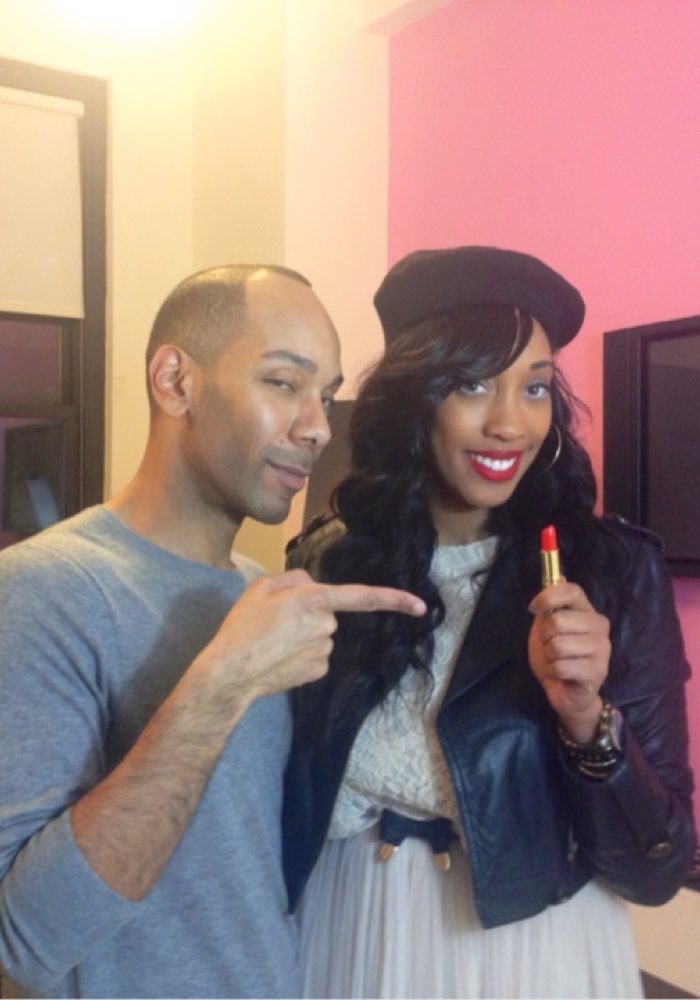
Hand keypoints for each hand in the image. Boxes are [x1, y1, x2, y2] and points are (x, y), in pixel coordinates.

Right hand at [198, 569, 425, 704]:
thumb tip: (312, 585)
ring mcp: (325, 652)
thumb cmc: (244, 626)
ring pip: (321, 636)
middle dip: (309, 615)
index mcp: (315, 599)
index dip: (395, 599)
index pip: (364, 596)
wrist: (232, 671)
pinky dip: (301, 655)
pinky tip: (280, 658)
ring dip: (303, 636)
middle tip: (275, 622)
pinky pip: (316, 656)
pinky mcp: (318, 671)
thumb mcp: (262, 587)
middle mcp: (326, 626)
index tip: (420, 605)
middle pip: (328, 614)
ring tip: (272, 641)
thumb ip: (293, 580)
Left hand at [528, 582, 610, 741]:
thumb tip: (556, 579)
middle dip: (544, 637)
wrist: (565, 691)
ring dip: (549, 657)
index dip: (548, 596)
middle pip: (558, 620)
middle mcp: (600, 626)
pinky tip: (561, 675)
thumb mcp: (547, 628)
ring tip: (557, 661)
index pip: (572, 591)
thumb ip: (549, 607)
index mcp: (588, 612)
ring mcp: (602, 649)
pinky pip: (561, 667)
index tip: (534, 608)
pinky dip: (553, 672)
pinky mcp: (598, 671)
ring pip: (558, 645)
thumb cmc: (556, 656)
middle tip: (550, 647)